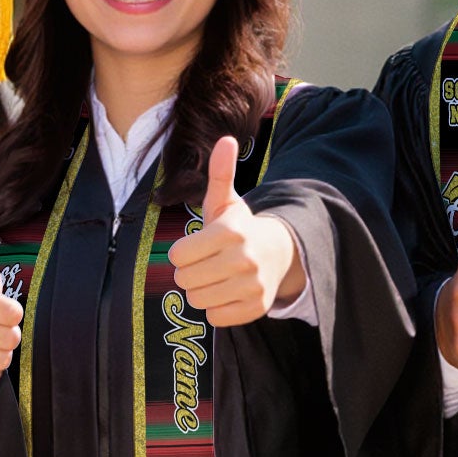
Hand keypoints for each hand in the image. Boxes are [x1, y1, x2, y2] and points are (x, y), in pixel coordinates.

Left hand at [166, 136, 303, 324]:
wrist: (278, 253)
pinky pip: (215, 317)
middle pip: (185, 280)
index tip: (196, 248)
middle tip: (205, 264)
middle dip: (189, 273)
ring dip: (201, 291)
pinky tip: (227, 292)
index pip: (178, 256)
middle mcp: (244, 260)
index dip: (181, 253)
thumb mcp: (226, 201)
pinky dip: (216, 308)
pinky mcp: (256, 308)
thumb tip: (227, 139)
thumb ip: (220, 173)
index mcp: (231, 232)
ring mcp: (252, 286)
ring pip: (197, 301)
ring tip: (215, 277)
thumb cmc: (240, 228)